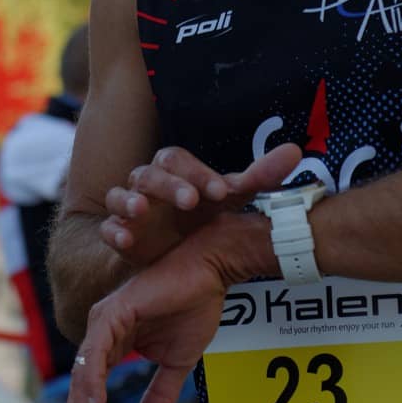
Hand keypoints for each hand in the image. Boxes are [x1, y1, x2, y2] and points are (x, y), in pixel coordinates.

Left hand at [63, 230, 235, 402]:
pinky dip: (93, 379)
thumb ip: (159, 396)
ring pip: (84, 373)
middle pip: (80, 384)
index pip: (91, 387)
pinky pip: (96, 352)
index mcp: (113, 342)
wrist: (210, 271)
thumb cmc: (194, 306)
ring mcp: (104, 320)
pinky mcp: (113, 312)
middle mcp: (101, 331)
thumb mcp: (176, 364)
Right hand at [99, 141, 301, 268]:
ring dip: (129, 200)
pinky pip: (106, 227)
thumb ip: (260, 177)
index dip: (198, 172)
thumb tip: (295, 152)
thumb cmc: (203, 215)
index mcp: (176, 172)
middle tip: (191, 201)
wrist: (175, 250)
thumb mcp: (230, 199)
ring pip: (119, 194)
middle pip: (150, 173)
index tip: (220, 192)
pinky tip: (125, 239)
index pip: (179, 160)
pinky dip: (113, 230)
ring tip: (141, 210)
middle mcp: (149, 184)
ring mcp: (130, 209)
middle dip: (169, 185)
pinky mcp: (119, 234)